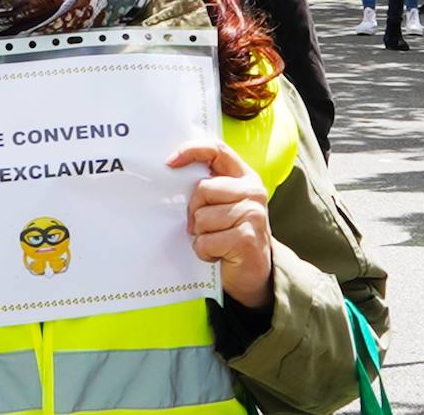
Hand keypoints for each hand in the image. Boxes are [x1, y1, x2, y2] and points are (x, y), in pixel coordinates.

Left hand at [168, 141, 272, 309]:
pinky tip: (219, 254)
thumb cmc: (230, 234)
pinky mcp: (248, 238)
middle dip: (194, 211)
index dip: (192, 150)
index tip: (169, 162)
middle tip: (203, 226)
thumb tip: (170, 171)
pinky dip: (204, 251)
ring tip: (216, 240)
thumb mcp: (222, 204)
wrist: (253, 272)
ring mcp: (253, 214)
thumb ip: (207, 187)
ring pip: (202, 217)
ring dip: (200, 235)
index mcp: (244, 177)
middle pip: (202, 189)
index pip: (217, 150)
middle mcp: (253, 192)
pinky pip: (206, 241)